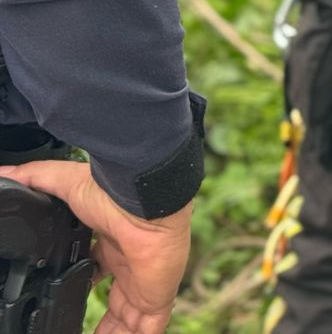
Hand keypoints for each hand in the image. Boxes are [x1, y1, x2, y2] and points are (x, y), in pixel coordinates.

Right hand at [0, 161, 190, 333]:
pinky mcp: (155, 301)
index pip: (98, 269)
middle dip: (103, 318)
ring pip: (128, 322)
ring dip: (113, 333)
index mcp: (113, 244)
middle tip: (74, 326)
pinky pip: (147, 331)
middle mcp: (130, 266)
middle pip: (116, 301)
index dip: (84, 282)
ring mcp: (144, 285)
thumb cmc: (113, 194)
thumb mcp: (66, 185)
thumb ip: (36, 179)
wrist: (145, 205)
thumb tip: (5, 174)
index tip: (68, 292)